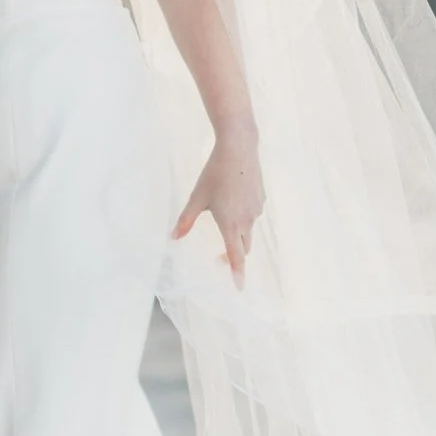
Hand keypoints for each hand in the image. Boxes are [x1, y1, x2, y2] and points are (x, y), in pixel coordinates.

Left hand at [173, 129, 262, 284]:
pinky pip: (252, 213)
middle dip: (234, 255)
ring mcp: (257, 209)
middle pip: (243, 247)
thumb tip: (174, 238)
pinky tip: (233, 198)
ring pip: (248, 229)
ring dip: (238, 232)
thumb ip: (186, 220)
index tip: (239, 287)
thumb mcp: (196, 197)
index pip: (236, 256)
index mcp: (230, 224)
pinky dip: (244, 215)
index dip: (237, 273)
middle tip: (219, 258)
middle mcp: (247, 220)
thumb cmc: (214, 173)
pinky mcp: (261, 198)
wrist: (239, 148)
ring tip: (222, 214)